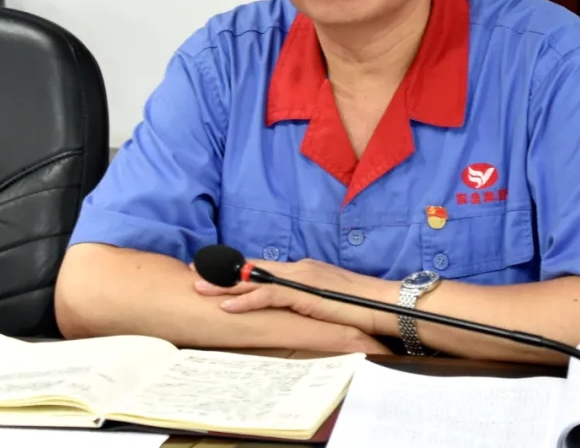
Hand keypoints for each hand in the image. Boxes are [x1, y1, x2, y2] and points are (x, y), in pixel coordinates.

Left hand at [191, 258, 397, 336]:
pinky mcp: (303, 293)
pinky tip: (227, 305)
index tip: (213, 271)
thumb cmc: (362, 306)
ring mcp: (300, 278)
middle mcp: (299, 269)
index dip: (237, 270)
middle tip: (194, 272)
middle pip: (253, 269)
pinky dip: (245, 300)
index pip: (264, 268)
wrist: (384, 304)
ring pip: (254, 280)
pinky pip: (267, 296)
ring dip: (224, 285)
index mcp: (304, 270)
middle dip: (221, 271)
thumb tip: (295, 311)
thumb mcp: (328, 303)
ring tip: (199, 288)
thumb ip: (309, 302)